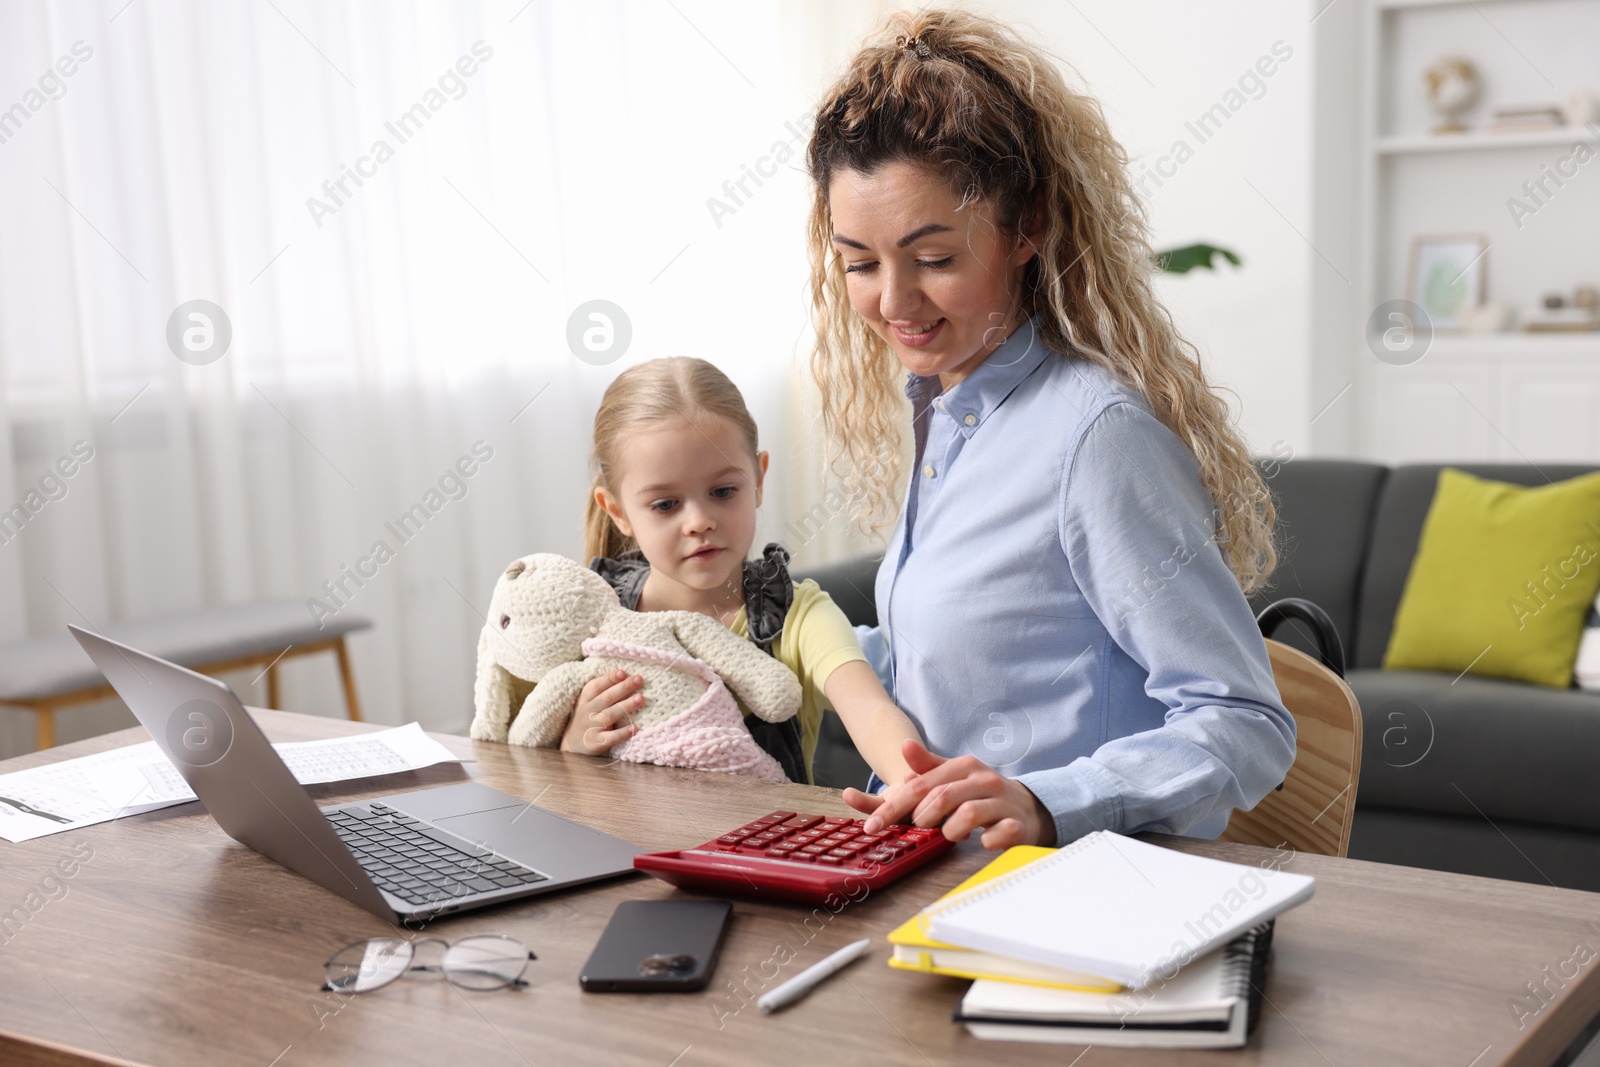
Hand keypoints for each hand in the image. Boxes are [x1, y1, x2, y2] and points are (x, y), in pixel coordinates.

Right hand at [560, 670, 643, 755]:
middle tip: (639, 679)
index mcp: (585, 699)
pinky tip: (634, 727)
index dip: (609, 678)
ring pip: (610, 715)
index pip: (596, 686)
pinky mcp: (597, 742)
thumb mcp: (588, 702)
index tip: (623, 672)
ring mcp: (591, 727)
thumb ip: (603, 690)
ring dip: (626, 706)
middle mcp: (587, 711)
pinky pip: (611, 737)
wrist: (573, 744)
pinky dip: (622, 733)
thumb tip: (627, 675)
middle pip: (606, 698)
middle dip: (623, 688)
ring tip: (641, 698)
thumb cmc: (588, 717)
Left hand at [842, 738, 1055, 849]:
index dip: (893, 807)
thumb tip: (904, 745)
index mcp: (964, 766)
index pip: (920, 785)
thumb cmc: (980, 793)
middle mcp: (984, 780)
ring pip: (968, 814)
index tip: (871, 826)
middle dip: (923, 818)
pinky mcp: (1018, 825)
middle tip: (920, 829)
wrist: (1028, 808)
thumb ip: (927, 767)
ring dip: (950, 830)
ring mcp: (1003, 802)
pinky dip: (987, 841)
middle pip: (941, 797)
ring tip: (950, 834)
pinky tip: (982, 842)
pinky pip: (1000, 833)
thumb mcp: (953, 777)